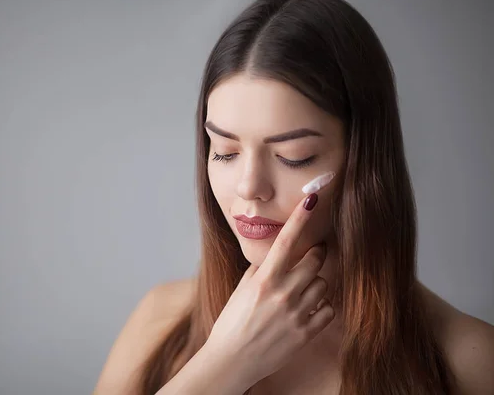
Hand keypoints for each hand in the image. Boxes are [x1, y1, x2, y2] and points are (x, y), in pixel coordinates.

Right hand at [204, 193, 334, 386]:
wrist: (232, 360)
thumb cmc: (232, 323)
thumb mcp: (242, 290)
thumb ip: (261, 270)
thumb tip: (276, 255)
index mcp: (264, 280)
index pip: (286, 241)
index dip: (300, 217)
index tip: (312, 199)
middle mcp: (283, 293)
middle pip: (315, 259)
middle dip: (315, 253)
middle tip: (309, 256)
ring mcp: (297, 313)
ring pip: (323, 283)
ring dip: (316, 282)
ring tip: (301, 291)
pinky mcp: (307, 332)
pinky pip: (328, 308)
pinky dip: (321, 306)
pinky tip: (307, 309)